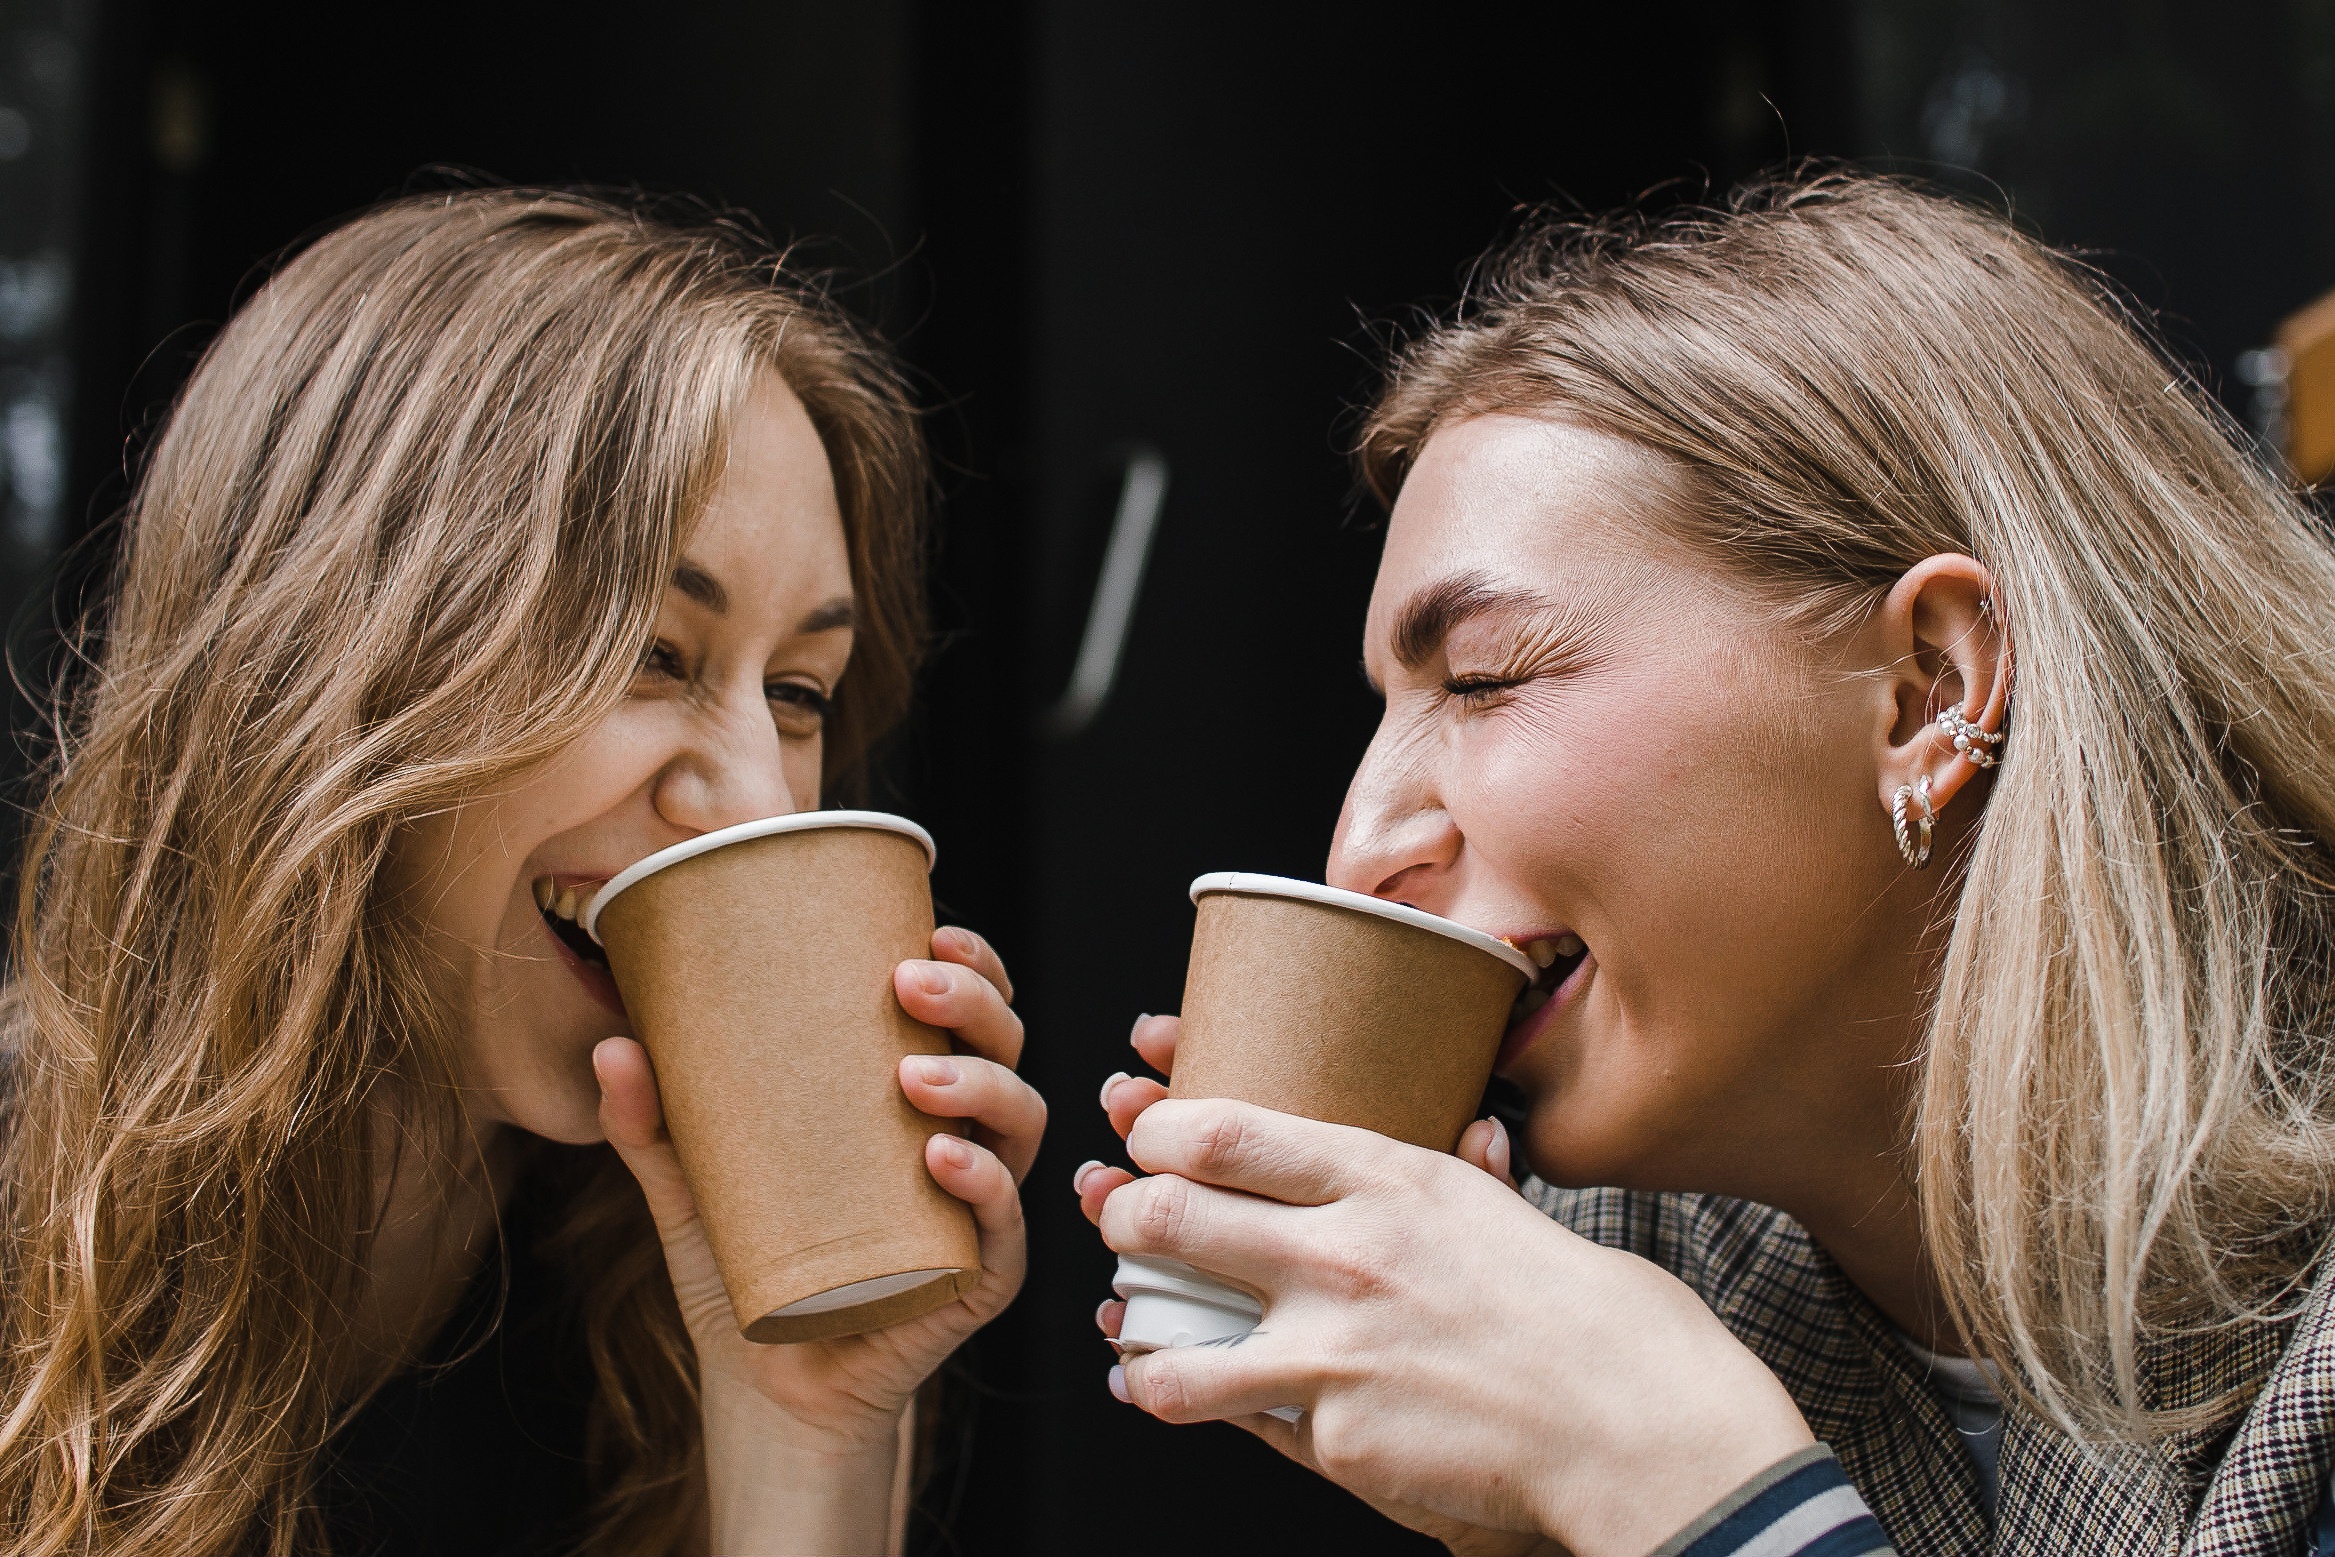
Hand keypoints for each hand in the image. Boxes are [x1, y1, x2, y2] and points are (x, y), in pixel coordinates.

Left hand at [598, 925, 1040, 1551]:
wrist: (764, 1391)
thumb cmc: (748, 1274)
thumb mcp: (691, 1189)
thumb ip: (653, 1125)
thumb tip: (611, 1044)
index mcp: (918, 1104)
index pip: (970, 1016)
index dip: (974, 966)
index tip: (931, 928)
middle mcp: (964, 1144)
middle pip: (1006, 1050)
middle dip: (975, 1003)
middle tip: (909, 981)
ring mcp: (979, 1214)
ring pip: (1020, 1125)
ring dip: (980, 1084)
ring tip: (912, 1075)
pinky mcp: (976, 1282)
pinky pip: (1003, 1229)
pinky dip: (985, 1188)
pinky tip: (943, 1161)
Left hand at [1075, 1014, 1807, 1555]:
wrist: (1640, 1430)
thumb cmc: (1594, 1316)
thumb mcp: (1511, 1213)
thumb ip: (1463, 1175)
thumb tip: (1472, 1127)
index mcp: (1390, 1181)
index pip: (1228, 1133)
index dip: (1161, 1128)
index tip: (1148, 1132)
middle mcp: (1345, 1257)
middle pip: (1172, 1218)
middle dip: (1124, 1215)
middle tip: (1118, 1218)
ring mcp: (1332, 1354)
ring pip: (1170, 1342)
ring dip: (1138, 1334)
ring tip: (1132, 1333)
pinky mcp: (1337, 1438)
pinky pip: (1245, 1421)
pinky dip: (1202, 1409)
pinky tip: (1178, 1398)